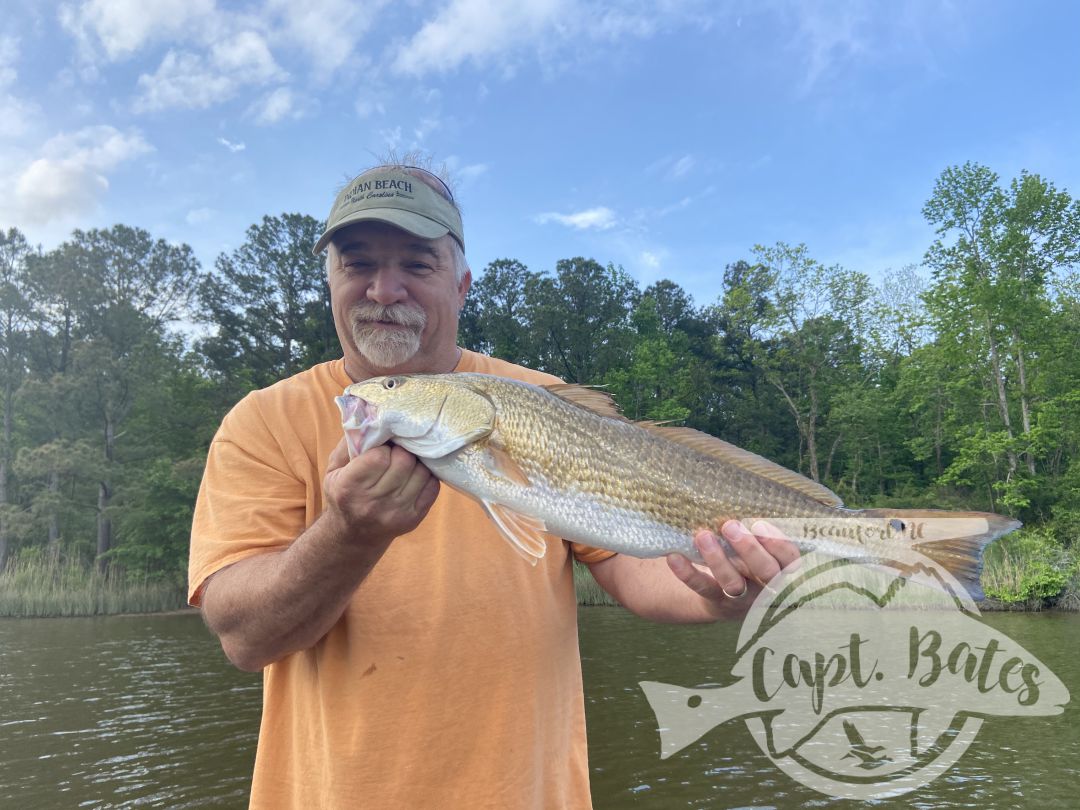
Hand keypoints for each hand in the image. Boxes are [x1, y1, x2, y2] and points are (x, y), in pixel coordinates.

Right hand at [322, 436, 439, 548]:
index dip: (383, 447)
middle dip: (402, 451)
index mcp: (349, 488)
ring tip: (406, 462)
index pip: (379, 457)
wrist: (354, 535)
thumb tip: (371, 415)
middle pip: (404, 463)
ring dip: (416, 462)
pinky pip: (432, 487)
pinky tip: (415, 474)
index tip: (380, 448)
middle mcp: (372, 504)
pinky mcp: (413, 519)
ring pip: (421, 472)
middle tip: (397, 451)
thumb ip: (350, 442)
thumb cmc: (343, 493)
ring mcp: (396, 513)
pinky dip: (426, 475)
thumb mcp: (334, 468)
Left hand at [666, 520, 799, 616]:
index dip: (778, 544)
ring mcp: (741, 598)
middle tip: (730, 526)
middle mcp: (766, 587)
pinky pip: (703, 588)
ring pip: (734, 584)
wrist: (724, 595)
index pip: (790, 560)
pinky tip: (675, 557)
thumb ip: (757, 531)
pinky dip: (688, 573)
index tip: (758, 524)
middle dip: (749, 549)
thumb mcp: (759, 547)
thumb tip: (741, 495)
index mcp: (781, 570)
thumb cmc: (746, 559)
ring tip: (703, 536)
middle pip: (767, 573)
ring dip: (718, 560)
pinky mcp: (716, 601)